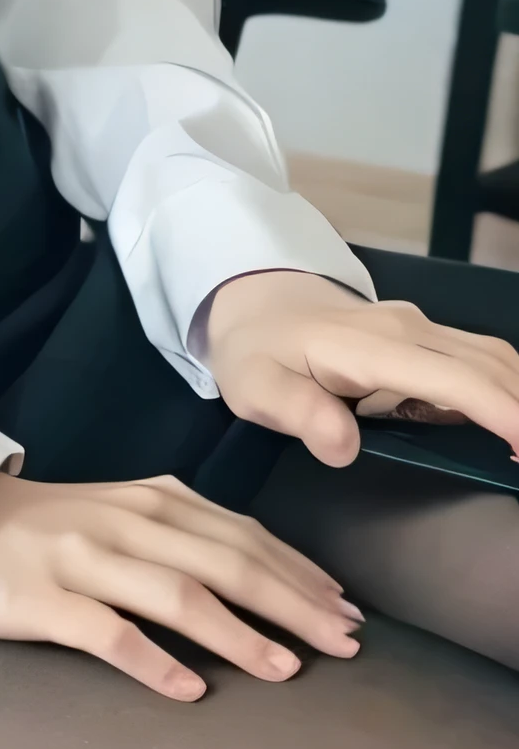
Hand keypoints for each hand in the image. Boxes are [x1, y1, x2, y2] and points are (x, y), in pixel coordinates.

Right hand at [0, 467, 362, 700]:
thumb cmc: (37, 530)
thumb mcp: (116, 514)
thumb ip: (179, 534)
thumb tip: (257, 573)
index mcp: (150, 500)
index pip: (243, 535)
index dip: (300, 573)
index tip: (348, 610)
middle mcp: (124, 523)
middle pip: (226, 563)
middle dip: (294, 604)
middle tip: (347, 645)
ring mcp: (81, 560)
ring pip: (177, 595)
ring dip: (240, 634)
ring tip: (287, 671)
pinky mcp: (40, 600)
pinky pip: (106, 633)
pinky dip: (153, 662)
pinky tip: (190, 692)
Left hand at [204, 270, 518, 469]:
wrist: (256, 302)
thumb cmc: (257, 351)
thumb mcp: (255, 387)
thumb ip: (299, 414)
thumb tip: (344, 447)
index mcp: (373, 346)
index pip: (456, 379)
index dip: (502, 412)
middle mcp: (410, 330)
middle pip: (491, 367)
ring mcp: (422, 329)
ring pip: (494, 359)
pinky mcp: (427, 338)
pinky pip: (481, 361)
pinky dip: (508, 391)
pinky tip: (510, 428)